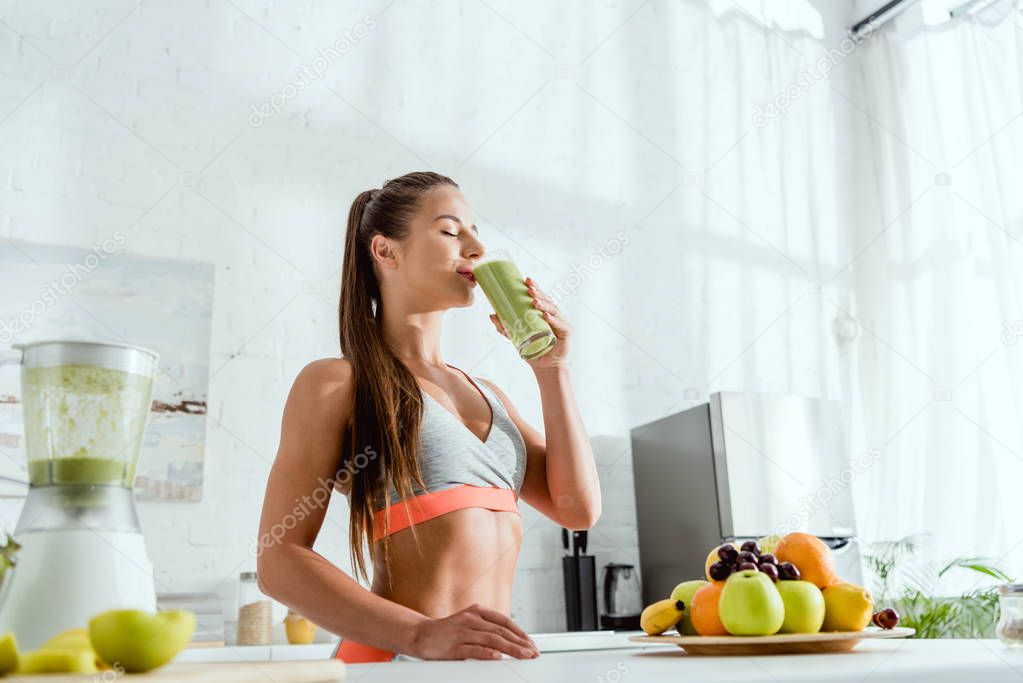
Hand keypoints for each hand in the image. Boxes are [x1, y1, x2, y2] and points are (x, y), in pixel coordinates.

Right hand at [407, 603, 538, 659]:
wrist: (420, 634)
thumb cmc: (447, 631)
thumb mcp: (469, 623)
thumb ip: (486, 628)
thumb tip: (510, 640)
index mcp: (476, 611)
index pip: (504, 621)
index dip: (520, 632)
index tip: (532, 643)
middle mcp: (471, 619)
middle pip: (501, 631)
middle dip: (520, 643)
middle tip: (533, 653)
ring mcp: (462, 632)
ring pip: (492, 639)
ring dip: (511, 649)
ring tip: (523, 655)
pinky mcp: (454, 646)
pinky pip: (473, 649)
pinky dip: (487, 653)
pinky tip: (498, 657)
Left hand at [488, 277, 570, 370]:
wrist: (544, 366)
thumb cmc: (532, 349)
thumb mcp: (515, 336)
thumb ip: (504, 327)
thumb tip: (491, 314)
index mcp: (544, 312)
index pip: (540, 297)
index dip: (535, 287)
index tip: (526, 279)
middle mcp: (554, 315)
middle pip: (547, 300)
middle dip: (539, 293)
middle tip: (529, 288)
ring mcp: (561, 323)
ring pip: (554, 310)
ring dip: (544, 304)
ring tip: (534, 301)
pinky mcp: (566, 333)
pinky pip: (560, 324)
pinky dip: (554, 320)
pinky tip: (546, 316)